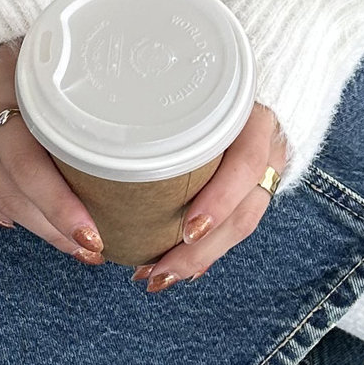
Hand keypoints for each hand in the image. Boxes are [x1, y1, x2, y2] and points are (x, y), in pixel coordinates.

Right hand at [0, 41, 104, 262]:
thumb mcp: (27, 31)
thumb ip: (55, 73)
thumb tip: (110, 104)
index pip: (31, 163)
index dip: (62, 207)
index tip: (94, 233)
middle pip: (11, 189)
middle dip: (53, 227)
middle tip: (87, 249)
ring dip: (25, 222)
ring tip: (61, 240)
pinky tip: (9, 220)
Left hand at [133, 103, 289, 291]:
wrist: (242, 88)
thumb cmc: (203, 90)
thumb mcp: (189, 96)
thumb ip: (163, 118)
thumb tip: (96, 147)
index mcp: (253, 122)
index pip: (246, 165)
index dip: (220, 200)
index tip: (188, 229)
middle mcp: (267, 150)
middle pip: (243, 213)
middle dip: (201, 251)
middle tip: (160, 270)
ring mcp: (266, 175)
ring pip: (240, 229)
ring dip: (198, 260)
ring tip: (160, 276)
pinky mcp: (254, 193)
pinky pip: (232, 231)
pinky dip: (204, 253)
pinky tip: (178, 268)